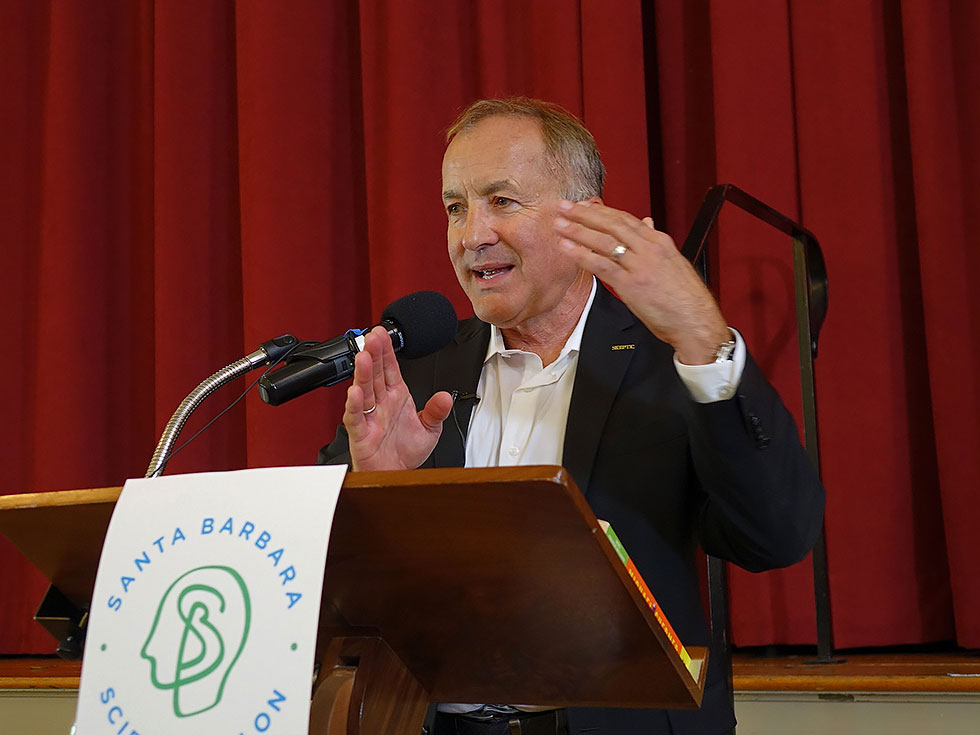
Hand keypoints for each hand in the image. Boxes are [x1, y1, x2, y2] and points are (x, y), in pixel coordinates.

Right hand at [343, 326, 452, 469]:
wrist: (396, 473)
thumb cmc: (406, 451)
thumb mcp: (430, 429)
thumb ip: (437, 411)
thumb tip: (447, 396)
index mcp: (397, 396)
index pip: (390, 369)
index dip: (387, 351)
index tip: (383, 334)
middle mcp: (381, 403)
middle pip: (376, 374)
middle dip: (374, 354)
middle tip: (372, 336)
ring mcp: (370, 416)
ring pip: (364, 390)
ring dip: (363, 373)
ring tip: (363, 357)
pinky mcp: (360, 433)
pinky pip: (356, 417)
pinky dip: (354, 405)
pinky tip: (355, 392)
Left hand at [554, 200, 729, 363]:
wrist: (696, 321)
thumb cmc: (685, 299)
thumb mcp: (673, 262)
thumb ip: (655, 242)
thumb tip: (646, 224)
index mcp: (659, 242)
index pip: (625, 219)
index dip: (601, 211)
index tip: (583, 205)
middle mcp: (649, 248)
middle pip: (611, 224)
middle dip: (584, 213)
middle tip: (564, 206)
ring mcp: (640, 265)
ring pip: (604, 241)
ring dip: (578, 230)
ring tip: (559, 224)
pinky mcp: (631, 284)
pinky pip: (602, 265)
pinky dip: (582, 255)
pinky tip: (567, 248)